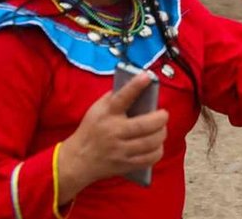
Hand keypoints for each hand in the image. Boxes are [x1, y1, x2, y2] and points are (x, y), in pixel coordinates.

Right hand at [58, 74, 168, 197]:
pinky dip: (158, 150)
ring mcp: (120, 150)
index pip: (122, 98)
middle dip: (160, 118)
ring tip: (161, 129)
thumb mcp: (97, 109)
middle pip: (143, 125)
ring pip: (150, 143)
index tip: (147, 77)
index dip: (135, 86)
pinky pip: (149, 159)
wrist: (78, 159)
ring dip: (161, 134)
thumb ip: (115, 98)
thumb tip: (138, 86)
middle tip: (163, 114)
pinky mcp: (125, 164)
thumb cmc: (91, 129)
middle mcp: (114, 132)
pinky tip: (157, 145)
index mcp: (106, 114)